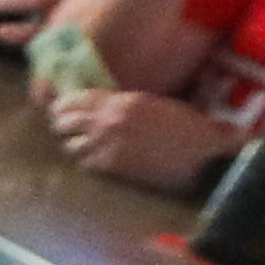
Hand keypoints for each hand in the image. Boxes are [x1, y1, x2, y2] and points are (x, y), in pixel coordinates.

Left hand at [41, 86, 224, 194]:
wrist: (203, 154)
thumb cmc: (187, 129)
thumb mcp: (154, 106)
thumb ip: (124, 105)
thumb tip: (101, 109)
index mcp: (122, 101)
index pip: (77, 98)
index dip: (65, 105)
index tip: (61, 109)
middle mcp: (110, 120)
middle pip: (64, 121)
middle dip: (63, 126)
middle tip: (66, 131)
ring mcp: (109, 143)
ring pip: (71, 146)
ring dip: (76, 147)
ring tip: (84, 148)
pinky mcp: (113, 166)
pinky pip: (86, 164)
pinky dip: (89, 163)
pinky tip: (98, 163)